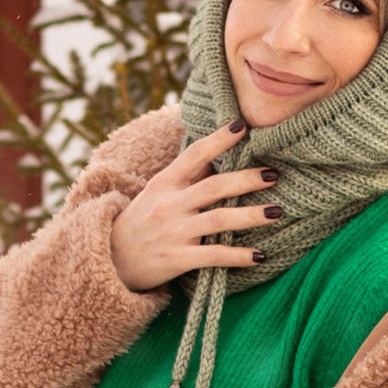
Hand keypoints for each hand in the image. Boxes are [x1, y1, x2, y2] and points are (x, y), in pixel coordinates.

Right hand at [107, 123, 282, 292]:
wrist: (110, 261)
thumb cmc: (141, 221)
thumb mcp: (157, 192)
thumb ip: (187, 175)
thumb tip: (220, 150)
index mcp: (165, 182)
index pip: (193, 154)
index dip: (218, 139)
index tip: (242, 126)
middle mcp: (170, 205)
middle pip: (214, 186)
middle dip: (247, 179)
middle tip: (275, 173)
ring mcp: (174, 232)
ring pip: (219, 220)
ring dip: (251, 215)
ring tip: (277, 211)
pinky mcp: (178, 259)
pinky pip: (214, 256)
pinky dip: (239, 256)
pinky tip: (261, 255)